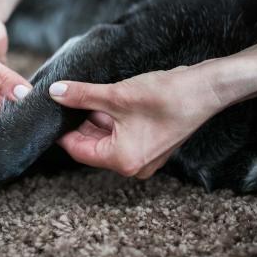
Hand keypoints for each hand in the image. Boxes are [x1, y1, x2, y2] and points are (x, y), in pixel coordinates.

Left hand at [49, 66, 225, 177]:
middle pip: (93, 146)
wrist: (206, 90)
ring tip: (86, 96)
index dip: (62, 130)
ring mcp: (145, 157)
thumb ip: (82, 96)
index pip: (79, 150)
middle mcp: (133, 166)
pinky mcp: (153, 145)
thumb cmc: (166, 96)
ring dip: (96, 120)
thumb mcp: (117, 95)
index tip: (50, 112)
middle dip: (79, 123)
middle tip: (64, 100)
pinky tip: (107, 100)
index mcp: (122, 161)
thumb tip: (55, 93)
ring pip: (108, 140)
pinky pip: (123, 136)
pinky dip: (113, 121)